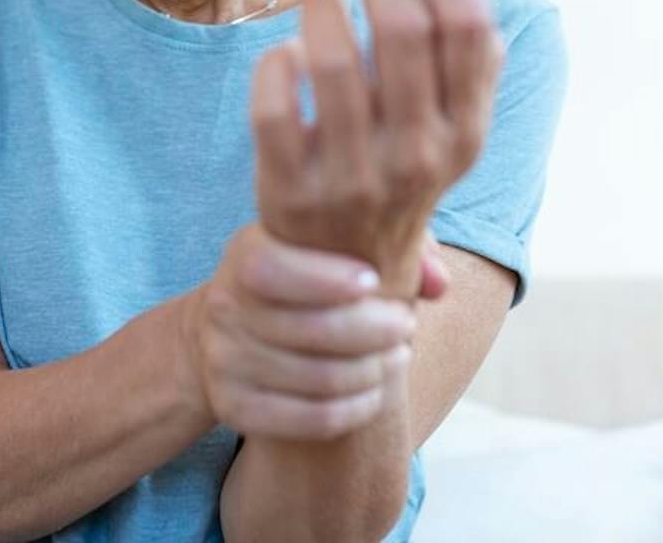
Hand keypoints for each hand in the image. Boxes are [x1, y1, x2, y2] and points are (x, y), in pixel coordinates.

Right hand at [183, 221, 416, 441]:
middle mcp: (224, 307)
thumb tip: (438, 282)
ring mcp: (225, 361)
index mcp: (243, 255)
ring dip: (374, 371)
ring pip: (320, 378)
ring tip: (398, 356)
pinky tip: (376, 392)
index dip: (326, 278)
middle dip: (374, 329)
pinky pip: (311, 418)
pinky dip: (356, 409)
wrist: (226, 332)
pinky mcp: (234, 407)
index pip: (273, 268)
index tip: (374, 281)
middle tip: (406, 324)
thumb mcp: (323, 245)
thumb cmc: (299, 276)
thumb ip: (391, 244)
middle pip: (312, 329)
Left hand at [252, 0, 504, 299]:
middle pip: (405, 33)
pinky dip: (276, 67)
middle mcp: (420, 155)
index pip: (467, 30)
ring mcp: (354, 176)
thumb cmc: (396, 180)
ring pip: (337, 66)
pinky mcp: (292, 191)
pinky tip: (282, 48)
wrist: (344, 283)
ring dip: (324, 6)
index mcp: (465, 133)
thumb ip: (461, 67)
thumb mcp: (448, 137)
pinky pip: (276, 112)